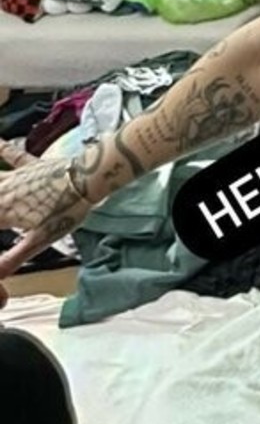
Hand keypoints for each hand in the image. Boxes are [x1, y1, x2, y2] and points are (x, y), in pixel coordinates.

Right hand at [0, 152, 94, 304]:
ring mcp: (16, 177)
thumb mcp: (39, 241)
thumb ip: (14, 258)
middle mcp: (4, 192)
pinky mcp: (30, 165)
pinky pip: (10, 153)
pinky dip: (2, 147)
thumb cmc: (65, 213)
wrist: (86, 181)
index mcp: (3, 213)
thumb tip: (0, 276)